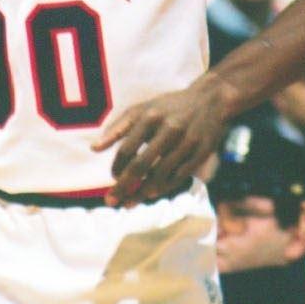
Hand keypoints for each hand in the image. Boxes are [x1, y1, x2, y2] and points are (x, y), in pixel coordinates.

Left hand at [92, 79, 232, 205]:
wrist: (210, 100)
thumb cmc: (169, 107)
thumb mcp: (142, 109)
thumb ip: (117, 127)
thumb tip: (94, 148)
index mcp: (150, 117)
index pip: (127, 149)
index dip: (117, 167)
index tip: (113, 178)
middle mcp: (168, 129)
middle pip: (141, 165)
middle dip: (124, 186)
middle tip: (111, 201)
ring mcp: (186, 142)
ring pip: (161, 175)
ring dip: (143, 193)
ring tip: (130, 203)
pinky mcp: (201, 153)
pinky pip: (179, 177)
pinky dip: (164, 187)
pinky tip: (153, 194)